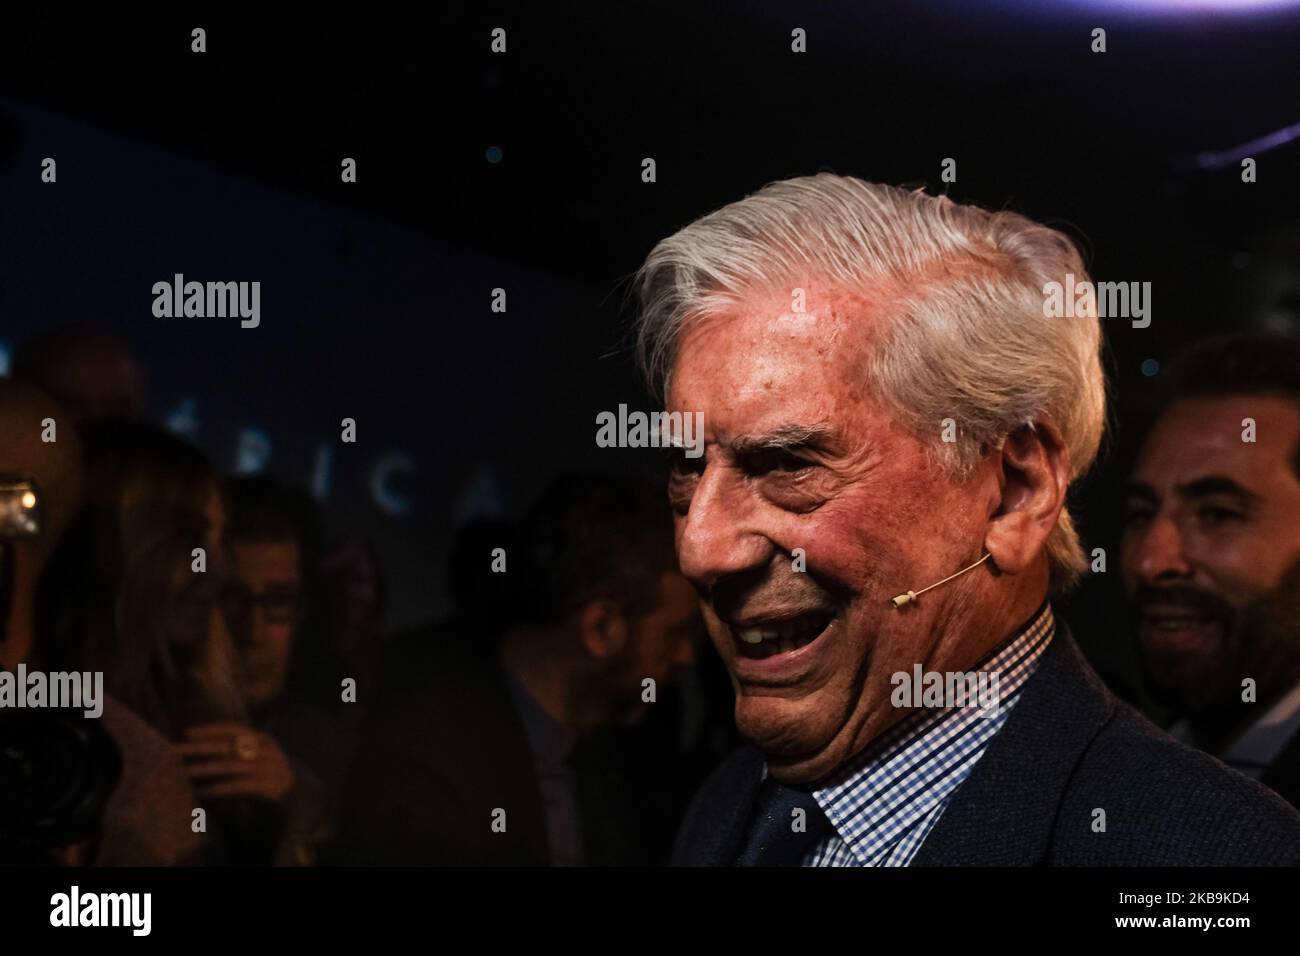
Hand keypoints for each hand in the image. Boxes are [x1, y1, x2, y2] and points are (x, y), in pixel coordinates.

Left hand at [175, 723, 294, 802]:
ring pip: (230, 766)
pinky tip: (204, 792)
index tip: (187, 732)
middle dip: (198, 748)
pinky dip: (220, 789)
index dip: (210, 729)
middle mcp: (264, 750)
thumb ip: (240, 747)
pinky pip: (239, 786)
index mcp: (262, 738)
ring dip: (205, 768)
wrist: (302, 791)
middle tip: (175, 751)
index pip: (233, 729)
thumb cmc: (272, 770)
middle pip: (226, 746)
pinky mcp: (268, 786)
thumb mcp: (260, 753)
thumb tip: (205, 742)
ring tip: (185, 772)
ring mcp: (267, 767)